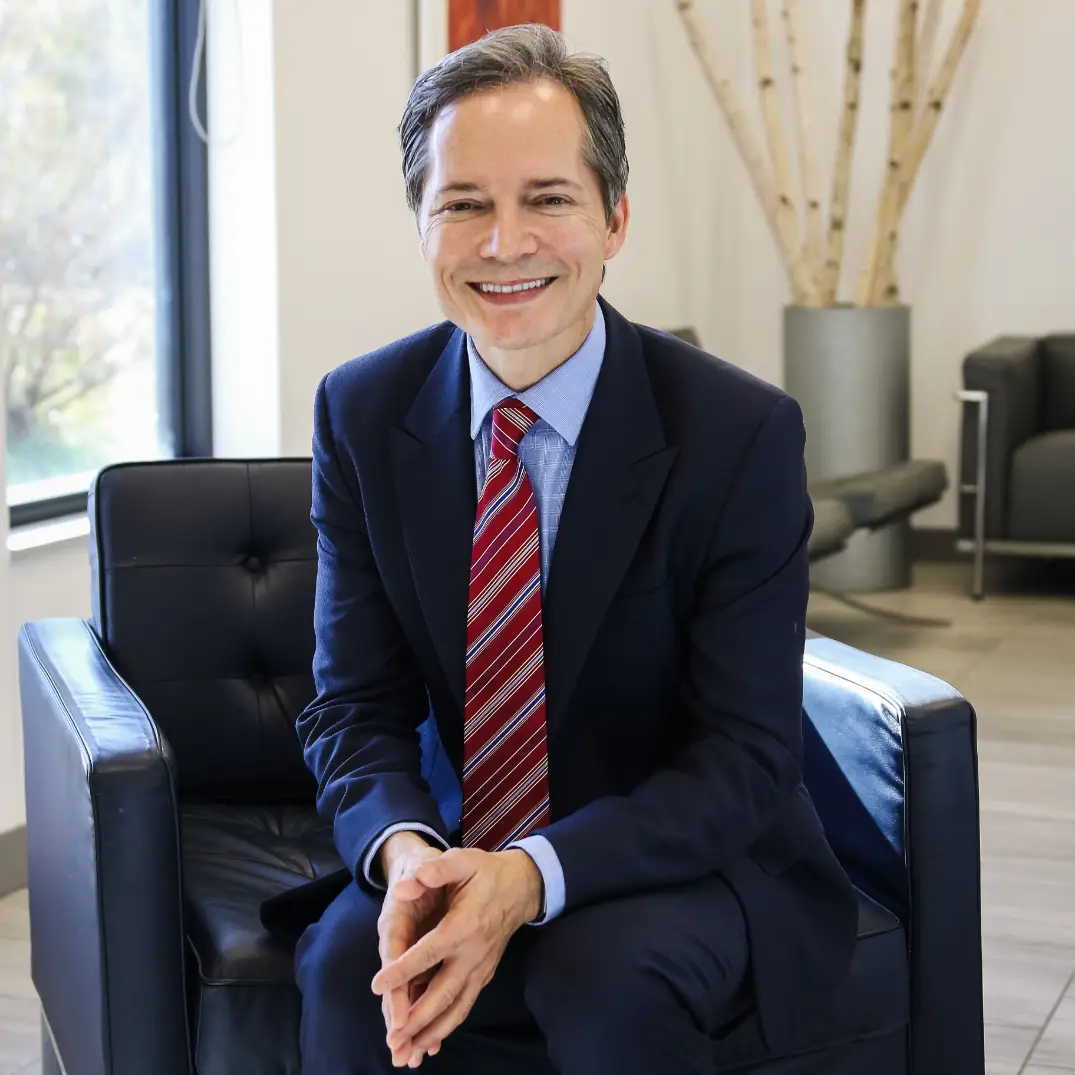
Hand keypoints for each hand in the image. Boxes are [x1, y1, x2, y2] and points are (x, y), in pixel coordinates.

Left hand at [371, 847, 542, 1064]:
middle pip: (443, 993)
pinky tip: (430, 1043)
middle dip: (417, 1019)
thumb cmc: (486, 873)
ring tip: (408, 1053)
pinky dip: (447, 1027)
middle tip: (393, 1040)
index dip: (403, 970)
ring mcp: (480, 969)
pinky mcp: (483, 976)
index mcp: (464, 926)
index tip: (377, 985)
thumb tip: (405, 883)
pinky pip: (464, 1007)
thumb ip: (435, 870)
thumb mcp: (462, 861)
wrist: (521, 888)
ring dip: (431, 1033)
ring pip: (456, 1008)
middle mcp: (473, 954)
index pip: (429, 952)